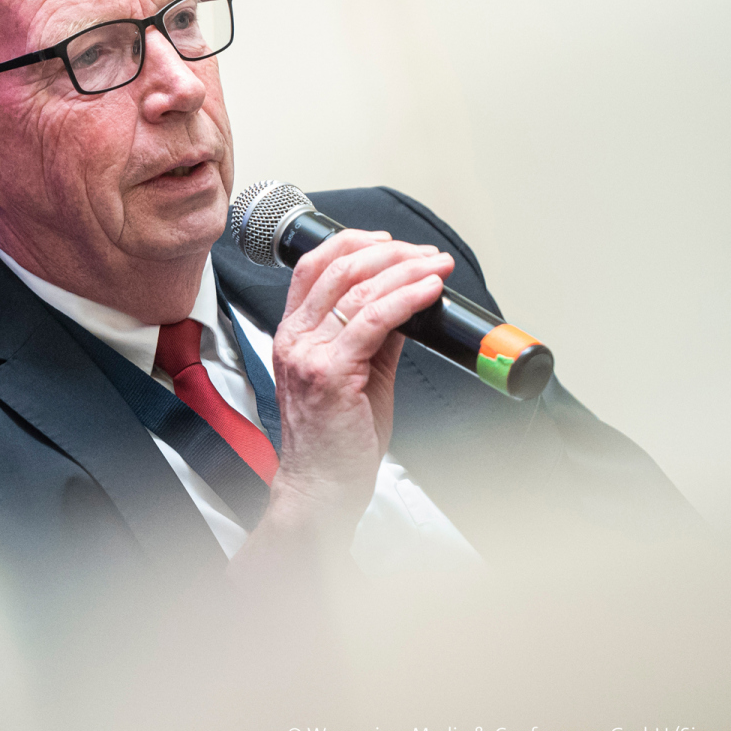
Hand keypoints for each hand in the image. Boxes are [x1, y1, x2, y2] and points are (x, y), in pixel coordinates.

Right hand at [229, 230, 452, 580]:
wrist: (320, 489)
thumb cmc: (333, 442)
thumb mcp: (354, 375)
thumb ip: (375, 337)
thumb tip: (405, 303)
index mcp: (293, 335)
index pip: (312, 267)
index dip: (351, 243)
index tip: (389, 242)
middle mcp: (295, 339)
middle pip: (338, 269)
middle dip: (389, 252)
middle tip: (424, 254)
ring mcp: (310, 355)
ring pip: (359, 289)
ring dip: (406, 270)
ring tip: (436, 266)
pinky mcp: (332, 374)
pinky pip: (374, 321)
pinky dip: (406, 299)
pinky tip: (429, 291)